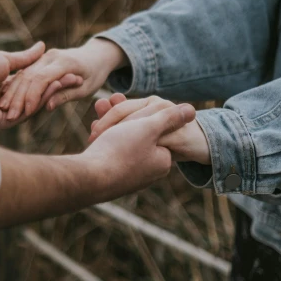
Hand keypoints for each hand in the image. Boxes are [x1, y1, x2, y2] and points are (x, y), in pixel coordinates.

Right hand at [0, 38, 127, 120]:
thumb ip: (66, 95)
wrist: (96, 55)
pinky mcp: (39, 59)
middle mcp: (51, 56)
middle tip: (9, 116)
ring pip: (23, 74)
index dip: (32, 96)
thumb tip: (48, 107)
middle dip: (18, 97)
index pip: (42, 79)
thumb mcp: (86, 88)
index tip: (25, 112)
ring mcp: (43, 56)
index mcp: (65, 62)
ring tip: (4, 109)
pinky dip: (15, 85)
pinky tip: (6, 99)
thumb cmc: (95, 74)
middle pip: (29, 76)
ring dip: (13, 92)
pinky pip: (24, 72)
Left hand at [0, 42, 81, 129]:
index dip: (53, 78)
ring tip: (72, 80)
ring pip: (36, 105)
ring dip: (54, 92)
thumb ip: (26, 59)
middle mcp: (9, 104)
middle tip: (79, 77)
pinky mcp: (3, 123)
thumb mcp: (6, 60)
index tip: (71, 71)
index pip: (35, 86)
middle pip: (39, 97)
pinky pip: (27, 112)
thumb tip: (42, 46)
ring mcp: (7, 115)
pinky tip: (55, 88)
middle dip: (59, 86)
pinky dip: (41, 100)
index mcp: (7, 89)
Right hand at [81, 100, 196, 200]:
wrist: (88, 180)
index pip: (157, 128)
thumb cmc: (119, 151)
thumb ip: (169, 117)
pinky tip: (94, 130)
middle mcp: (148, 171)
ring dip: (110, 123)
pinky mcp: (112, 178)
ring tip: (98, 108)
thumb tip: (192, 110)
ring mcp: (129, 175)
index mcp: (162, 160)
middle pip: (137, 133)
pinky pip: (111, 152)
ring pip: (121, 141)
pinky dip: (103, 138)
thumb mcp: (148, 128)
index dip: (139, 113)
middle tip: (106, 102)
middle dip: (121, 115)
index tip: (121, 101)